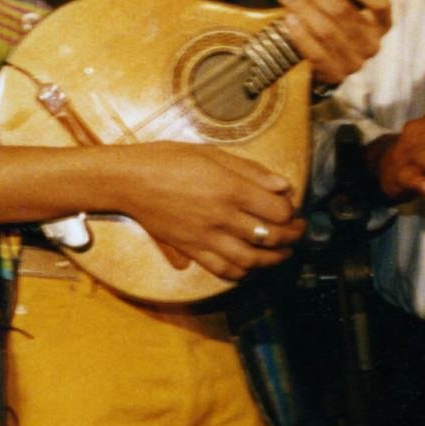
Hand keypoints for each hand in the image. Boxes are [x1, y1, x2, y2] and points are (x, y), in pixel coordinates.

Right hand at [107, 143, 302, 280]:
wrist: (127, 181)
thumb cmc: (166, 160)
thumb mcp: (211, 153)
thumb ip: (250, 170)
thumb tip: (283, 185)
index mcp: (229, 188)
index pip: (277, 210)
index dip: (292, 211)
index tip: (292, 207)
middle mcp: (220, 216)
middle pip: (271, 236)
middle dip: (292, 236)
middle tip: (297, 230)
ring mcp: (205, 237)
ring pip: (251, 259)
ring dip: (273, 259)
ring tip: (282, 252)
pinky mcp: (191, 249)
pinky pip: (223, 269)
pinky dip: (242, 272)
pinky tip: (249, 265)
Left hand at [279, 0, 391, 85]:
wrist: (322, 58)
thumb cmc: (333, 19)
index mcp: (381, 20)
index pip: (379, 1)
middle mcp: (373, 42)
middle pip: (345, 14)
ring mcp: (356, 62)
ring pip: (328, 32)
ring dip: (304, 10)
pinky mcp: (336, 76)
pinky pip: (317, 55)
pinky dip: (300, 35)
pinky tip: (287, 19)